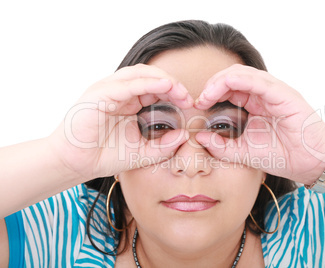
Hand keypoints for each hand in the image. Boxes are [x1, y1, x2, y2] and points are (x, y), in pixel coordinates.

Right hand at [48, 64, 191, 179]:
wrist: (76, 164)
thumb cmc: (105, 155)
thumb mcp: (143, 153)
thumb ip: (164, 146)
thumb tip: (184, 135)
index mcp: (130, 102)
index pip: (156, 88)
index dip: (174, 92)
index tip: (190, 103)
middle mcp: (120, 93)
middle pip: (150, 76)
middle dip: (172, 84)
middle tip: (187, 97)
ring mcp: (108, 91)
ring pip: (138, 74)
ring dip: (161, 79)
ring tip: (178, 89)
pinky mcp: (99, 95)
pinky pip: (125, 85)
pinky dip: (145, 83)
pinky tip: (163, 87)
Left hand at [194, 64, 324, 183]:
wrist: (310, 164)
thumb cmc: (281, 156)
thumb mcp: (242, 153)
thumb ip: (221, 146)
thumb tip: (199, 137)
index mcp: (254, 104)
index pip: (228, 88)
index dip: (210, 93)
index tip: (198, 105)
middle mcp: (263, 94)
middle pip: (232, 76)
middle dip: (212, 84)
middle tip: (200, 99)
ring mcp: (274, 92)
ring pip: (242, 73)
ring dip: (220, 81)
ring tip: (207, 95)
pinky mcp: (284, 94)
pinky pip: (258, 81)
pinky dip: (238, 81)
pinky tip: (223, 88)